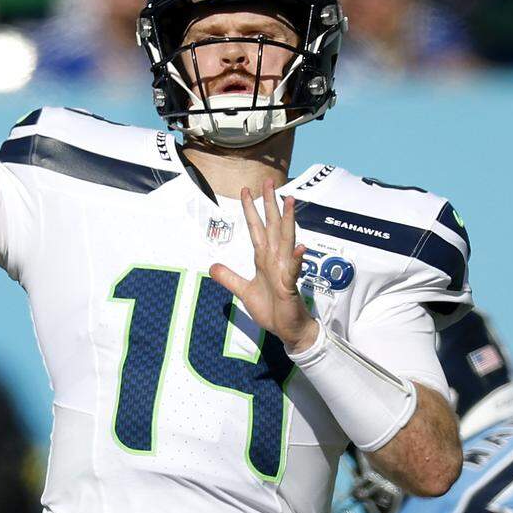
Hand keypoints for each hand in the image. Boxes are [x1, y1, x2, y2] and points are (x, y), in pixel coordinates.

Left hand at [209, 179, 318, 353]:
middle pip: (273, 226)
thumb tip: (212, 266)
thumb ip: (229, 278)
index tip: (245, 191)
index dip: (251, 210)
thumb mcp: (244, 292)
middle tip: (268, 182)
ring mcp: (284, 271)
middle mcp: (276, 260)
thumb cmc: (271, 309)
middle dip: (270, 205)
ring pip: (286, 241)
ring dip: (288, 221)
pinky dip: (297, 259)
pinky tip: (301, 247)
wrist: (287, 329)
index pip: (256, 229)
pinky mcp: (290, 286)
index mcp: (264, 259)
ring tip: (289, 201)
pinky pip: (294, 270)